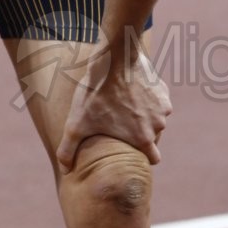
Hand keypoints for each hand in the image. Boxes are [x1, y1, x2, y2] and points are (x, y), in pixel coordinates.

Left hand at [56, 49, 171, 173]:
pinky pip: (158, 101)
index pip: (152, 159)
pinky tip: (131, 91)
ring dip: (145, 116)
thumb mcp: (76, 123)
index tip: (130, 148)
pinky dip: (148, 99)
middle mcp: (158, 126)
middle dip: (142, 134)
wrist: (114, 57)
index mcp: (143, 139)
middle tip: (123, 123)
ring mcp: (163, 107)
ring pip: (156, 119)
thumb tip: (65, 170)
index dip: (141, 155)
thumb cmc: (95, 91)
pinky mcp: (163, 90)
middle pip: (154, 139)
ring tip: (125, 105)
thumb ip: (68, 150)